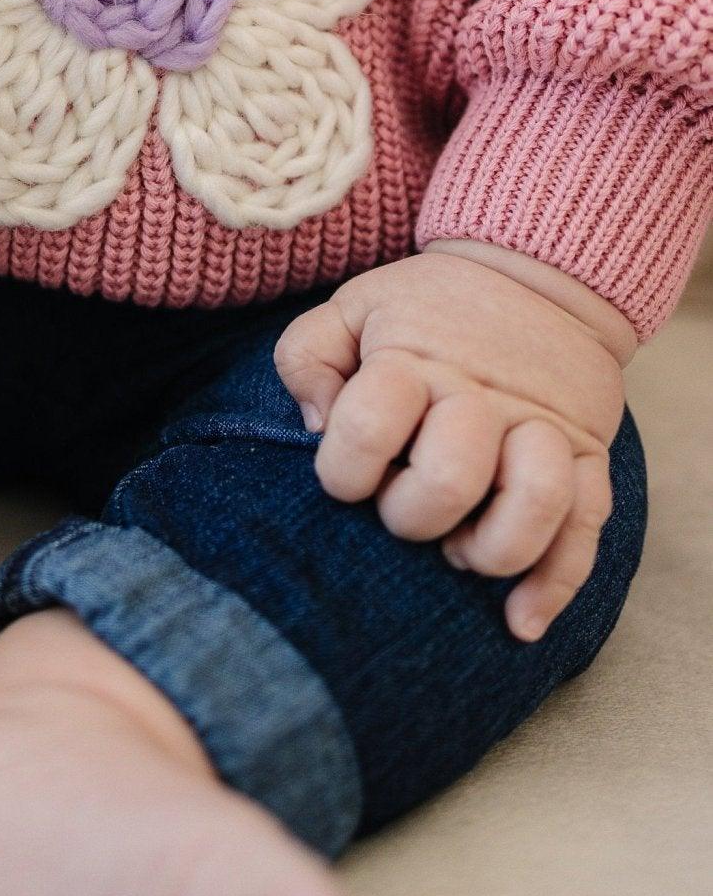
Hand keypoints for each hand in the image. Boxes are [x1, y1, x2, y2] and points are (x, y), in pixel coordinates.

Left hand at [272, 252, 626, 642]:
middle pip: (447, 482)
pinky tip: (519, 620)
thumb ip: (308, 356)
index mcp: (413, 358)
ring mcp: (541, 426)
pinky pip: (585, 528)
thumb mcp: (353, 306)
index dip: (343, 472)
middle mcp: (481, 395)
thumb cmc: (428, 307)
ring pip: (534, 505)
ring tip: (460, 549)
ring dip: (490, 550)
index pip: (366, 432)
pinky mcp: (587, 452)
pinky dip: (554, 585)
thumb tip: (315, 425)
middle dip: (412, 516)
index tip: (347, 471)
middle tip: (404, 504)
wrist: (536, 275)